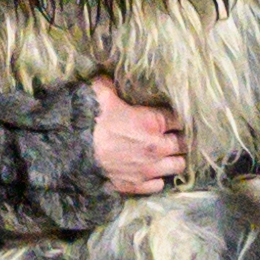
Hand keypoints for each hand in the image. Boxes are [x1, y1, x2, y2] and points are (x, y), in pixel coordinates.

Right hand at [86, 77, 188, 197]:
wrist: (74, 153)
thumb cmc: (91, 123)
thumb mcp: (102, 96)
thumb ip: (110, 85)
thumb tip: (107, 74)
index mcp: (152, 123)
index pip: (179, 119)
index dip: (176, 118)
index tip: (172, 118)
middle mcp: (157, 147)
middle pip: (184, 144)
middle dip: (179, 140)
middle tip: (171, 137)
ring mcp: (150, 169)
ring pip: (179, 166)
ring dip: (173, 160)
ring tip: (166, 156)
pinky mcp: (139, 185)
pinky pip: (159, 184)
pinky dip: (157, 179)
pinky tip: (151, 172)